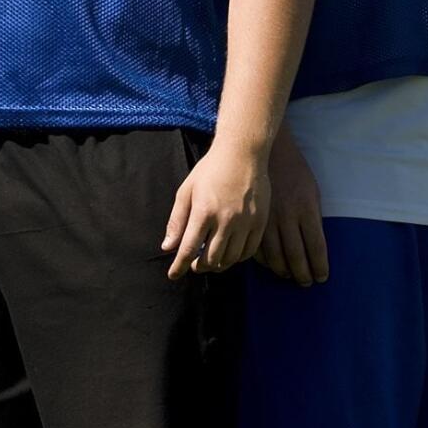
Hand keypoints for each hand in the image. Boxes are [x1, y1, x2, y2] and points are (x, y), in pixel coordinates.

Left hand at [161, 140, 268, 278]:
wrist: (243, 152)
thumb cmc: (211, 169)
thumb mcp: (187, 190)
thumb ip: (177, 220)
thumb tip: (167, 247)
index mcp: (203, 211)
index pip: (188, 249)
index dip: (179, 266)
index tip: (173, 275)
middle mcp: (225, 219)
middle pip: (210, 259)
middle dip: (198, 267)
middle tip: (194, 264)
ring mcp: (245, 222)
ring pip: (230, 258)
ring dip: (218, 265)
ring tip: (211, 260)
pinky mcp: (260, 221)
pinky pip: (249, 251)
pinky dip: (237, 258)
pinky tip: (230, 253)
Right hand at [255, 124, 328, 286]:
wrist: (267, 153)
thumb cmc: (295, 172)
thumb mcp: (312, 192)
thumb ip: (314, 219)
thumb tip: (316, 248)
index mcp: (306, 209)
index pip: (316, 247)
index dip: (320, 267)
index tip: (322, 277)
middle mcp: (287, 217)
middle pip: (296, 256)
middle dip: (303, 274)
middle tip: (306, 282)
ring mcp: (267, 219)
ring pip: (275, 256)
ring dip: (284, 271)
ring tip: (289, 276)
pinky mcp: (251, 220)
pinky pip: (257, 248)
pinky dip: (264, 261)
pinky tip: (271, 265)